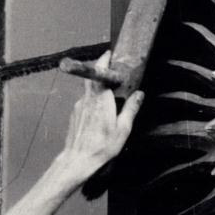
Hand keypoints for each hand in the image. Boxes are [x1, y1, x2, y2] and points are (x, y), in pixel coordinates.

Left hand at [60, 51, 143, 181]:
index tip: (110, 54)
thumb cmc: (101, 146)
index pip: (100, 72)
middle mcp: (88, 99)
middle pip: (93, 78)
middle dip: (102, 72)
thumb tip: (139, 95)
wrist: (78, 159)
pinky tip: (99, 117)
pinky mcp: (75, 114)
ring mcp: (79, 106)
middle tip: (112, 72)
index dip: (104, 61)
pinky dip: (93, 103)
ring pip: (89, 91)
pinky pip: (85, 102)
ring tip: (110, 101)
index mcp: (101, 99)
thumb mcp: (123, 129)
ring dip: (99, 91)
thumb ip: (131, 109)